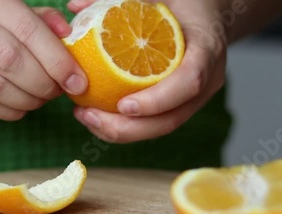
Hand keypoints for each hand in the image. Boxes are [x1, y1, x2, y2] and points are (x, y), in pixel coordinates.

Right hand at [0, 0, 86, 119]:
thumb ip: (35, 20)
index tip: (77, 80)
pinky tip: (19, 108)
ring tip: (39, 100)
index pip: (28, 29)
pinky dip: (7, 111)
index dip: (57, 59)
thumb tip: (68, 33)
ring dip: (27, 100)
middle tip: (57, 92)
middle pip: (12, 59)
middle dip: (44, 83)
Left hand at [68, 0, 226, 142]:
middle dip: (129, 127)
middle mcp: (207, 80)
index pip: (190, 81)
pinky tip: (96, 117)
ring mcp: (195, 98)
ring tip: (87, 118)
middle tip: (90, 116)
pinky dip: (124, 127)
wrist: (206, 17)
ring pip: (161, 128)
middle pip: (172, 118)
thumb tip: (74, 6)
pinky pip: (155, 124)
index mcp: (207, 50)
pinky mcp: (181, 106)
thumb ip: (119, 0)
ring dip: (121, 132)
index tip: (123, 105)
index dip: (158, 99)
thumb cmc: (180, 3)